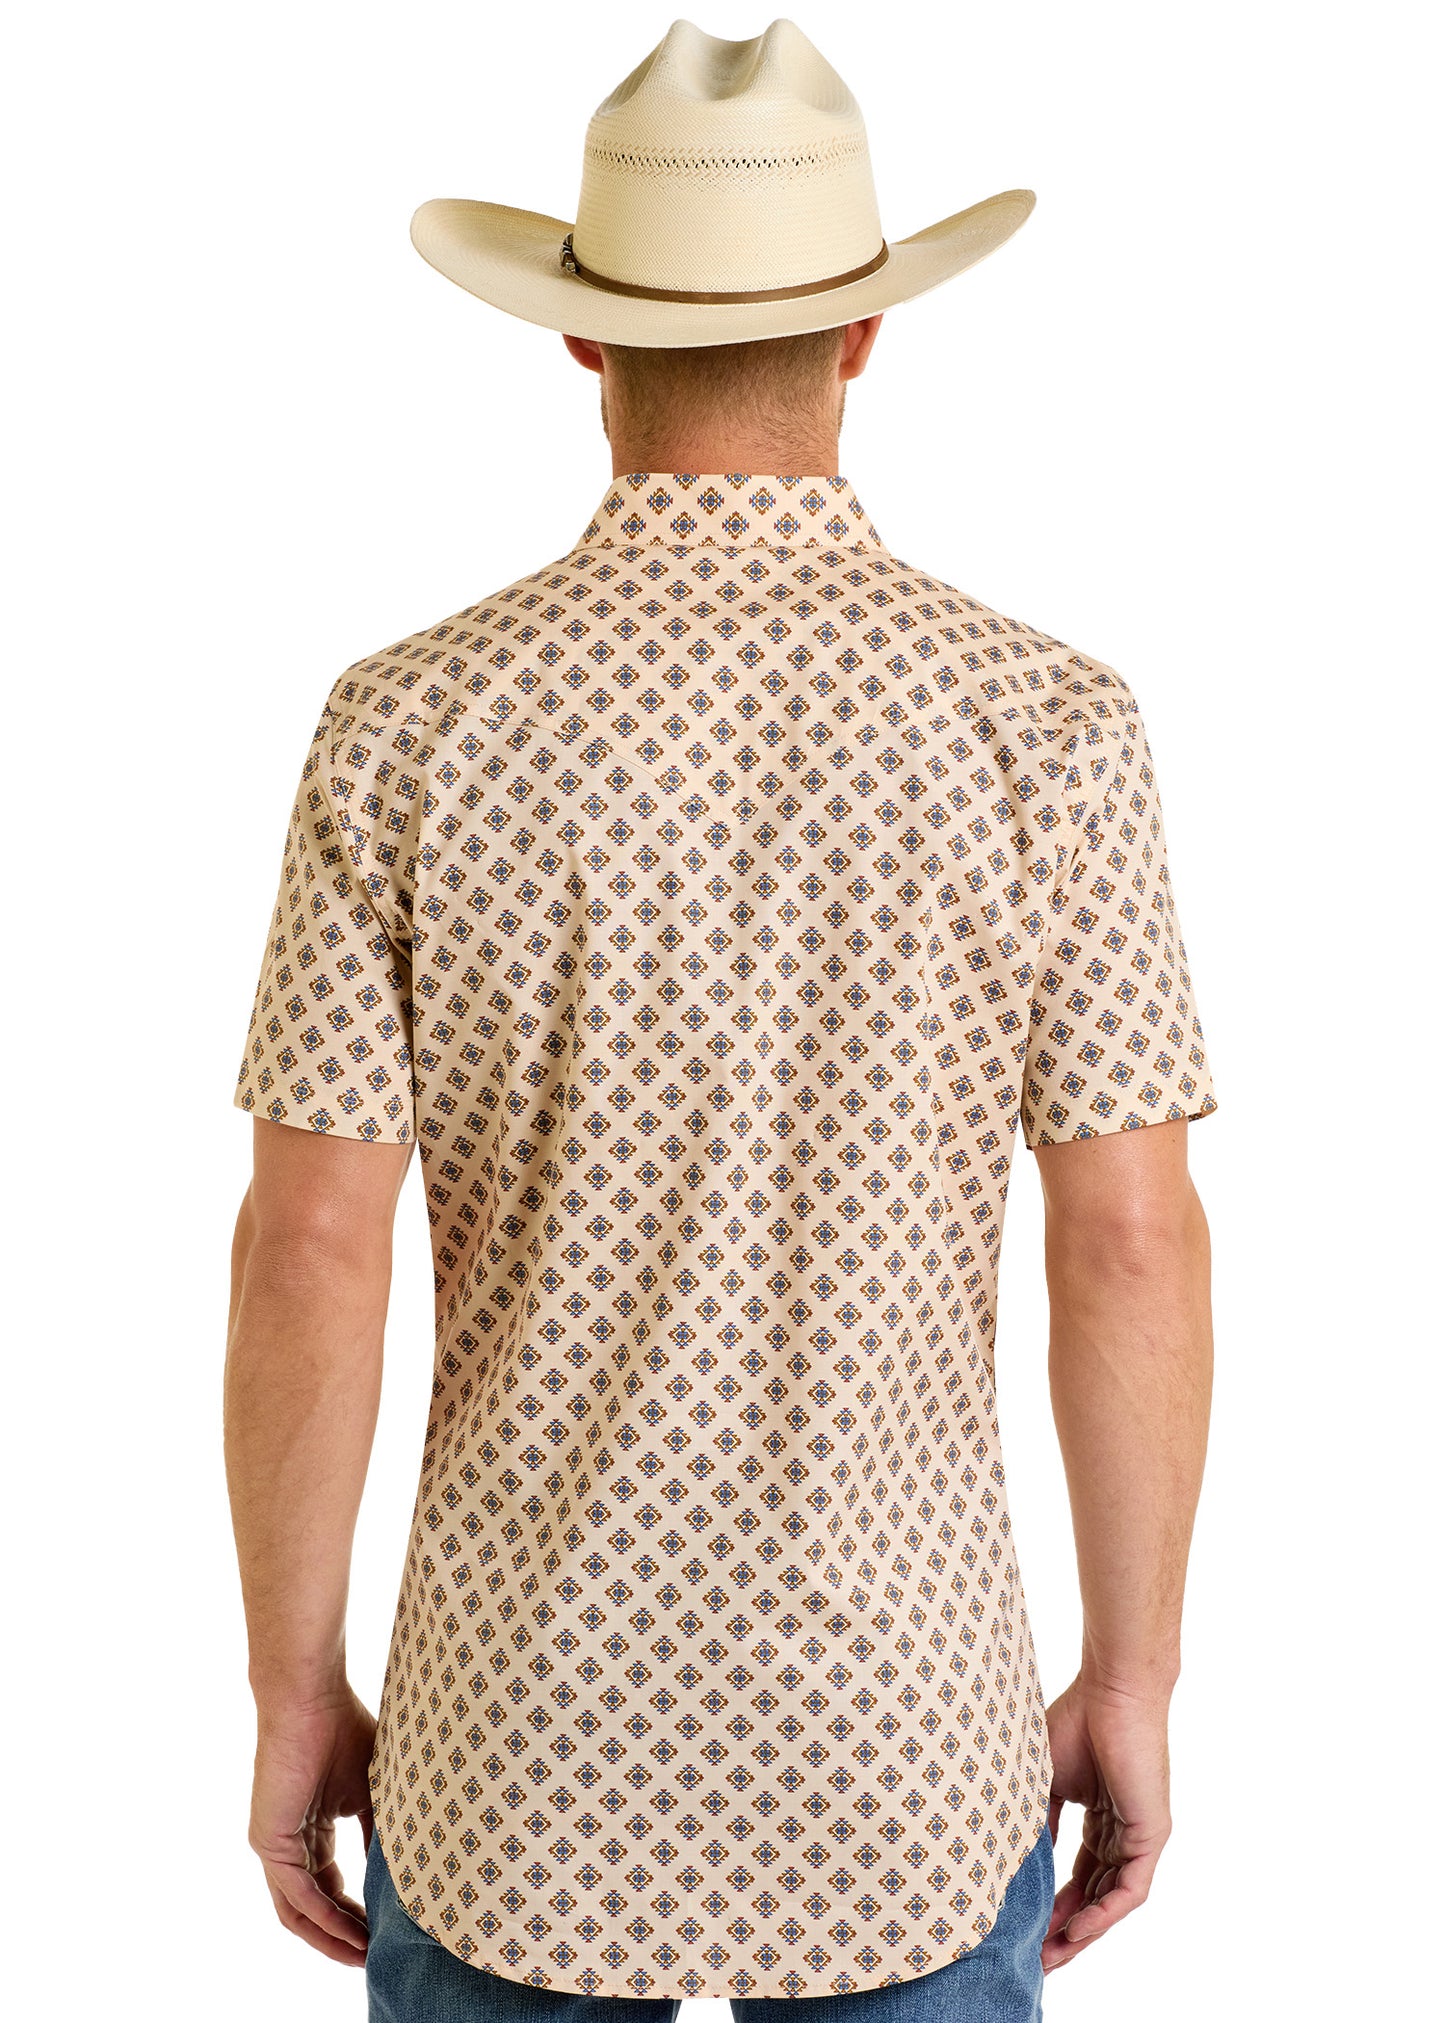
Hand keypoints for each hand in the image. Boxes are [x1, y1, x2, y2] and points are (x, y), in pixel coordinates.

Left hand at [247, 1683, 376, 1965]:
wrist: (312, 1698)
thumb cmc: (342, 1729)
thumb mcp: (371, 1790)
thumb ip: (378, 1831)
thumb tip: (400, 1871)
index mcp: (310, 1830)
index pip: (329, 1886)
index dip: (356, 1913)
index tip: (385, 1931)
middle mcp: (288, 1844)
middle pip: (312, 1907)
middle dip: (343, 1935)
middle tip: (374, 1957)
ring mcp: (275, 1845)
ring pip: (299, 1910)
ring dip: (330, 1937)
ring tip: (363, 1956)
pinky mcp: (269, 1842)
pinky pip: (296, 1893)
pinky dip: (324, 1916)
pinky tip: (352, 1931)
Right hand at [1040, 1673, 1172, 1973]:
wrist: (1111, 1690)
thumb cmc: (1076, 1721)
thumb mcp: (1044, 1781)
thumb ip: (1037, 1822)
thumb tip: (1017, 1864)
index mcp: (1098, 1818)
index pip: (1078, 1876)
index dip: (1054, 1905)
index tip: (1025, 1931)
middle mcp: (1121, 1833)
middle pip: (1094, 1895)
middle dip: (1066, 1930)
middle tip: (1037, 1959)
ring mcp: (1139, 1836)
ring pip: (1111, 1900)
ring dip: (1084, 1932)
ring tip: (1052, 1957)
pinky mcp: (1152, 1835)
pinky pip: (1130, 1889)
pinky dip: (1105, 1914)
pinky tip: (1079, 1931)